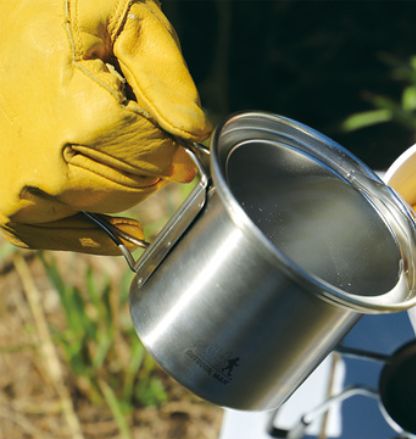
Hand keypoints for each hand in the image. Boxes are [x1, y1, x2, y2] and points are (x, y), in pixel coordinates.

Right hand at [0, 0, 209, 253]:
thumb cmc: (54, 4)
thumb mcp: (125, 15)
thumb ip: (167, 78)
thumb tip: (194, 136)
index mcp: (83, 122)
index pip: (161, 160)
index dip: (171, 139)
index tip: (162, 116)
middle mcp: (45, 169)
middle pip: (135, 187)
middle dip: (144, 158)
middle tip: (124, 118)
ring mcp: (14, 193)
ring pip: (103, 208)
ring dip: (115, 182)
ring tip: (96, 135)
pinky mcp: (0, 206)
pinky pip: (56, 235)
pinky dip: (89, 228)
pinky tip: (118, 224)